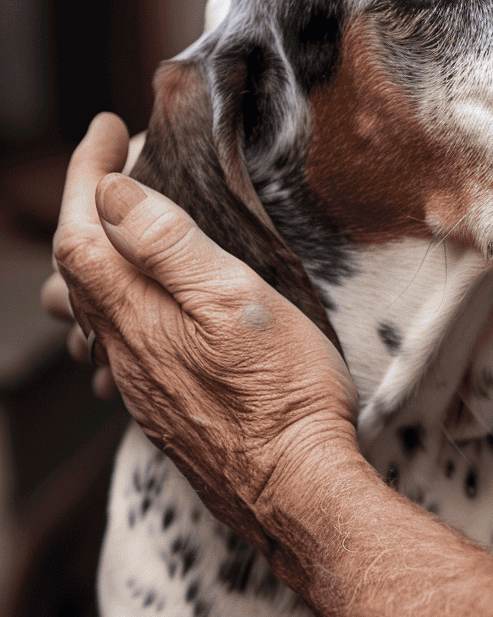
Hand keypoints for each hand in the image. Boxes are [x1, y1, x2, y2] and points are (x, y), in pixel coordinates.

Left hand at [51, 113, 359, 554]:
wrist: (295, 487)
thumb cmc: (281, 394)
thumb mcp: (238, 302)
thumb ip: (172, 247)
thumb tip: (116, 195)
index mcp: (138, 315)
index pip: (83, 230)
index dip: (84, 171)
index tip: (105, 129)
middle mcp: (123, 350)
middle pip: (73, 269)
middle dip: (85, 207)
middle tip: (121, 172)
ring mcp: (139, 382)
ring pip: (89, 309)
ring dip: (99, 256)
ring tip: (131, 228)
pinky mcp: (160, 405)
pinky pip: (113, 344)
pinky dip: (119, 304)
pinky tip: (149, 309)